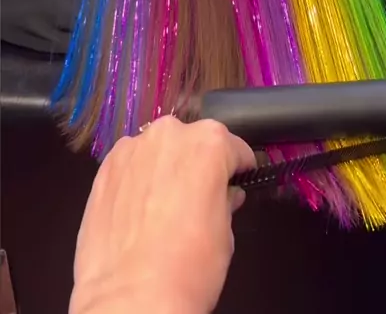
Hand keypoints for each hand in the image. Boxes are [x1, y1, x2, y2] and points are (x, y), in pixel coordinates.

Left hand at [70, 117, 255, 313]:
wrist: (130, 299)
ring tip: (162, 208)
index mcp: (209, 142)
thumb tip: (224, 195)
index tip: (236, 184)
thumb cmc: (189, 267)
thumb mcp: (226, 233)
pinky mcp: (104, 167)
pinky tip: (138, 211)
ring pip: (158, 152)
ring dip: (164, 169)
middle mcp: (169, 134)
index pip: (233, 148)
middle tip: (197, 200)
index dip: (237, 170)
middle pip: (192, 143)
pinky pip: (130, 166)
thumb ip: (225, 201)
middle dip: (198, 165)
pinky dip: (137, 180)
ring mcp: (132, 148)